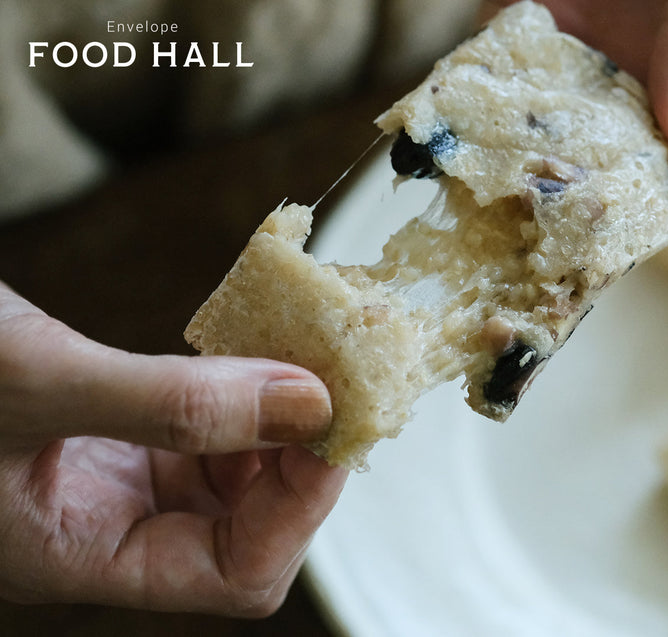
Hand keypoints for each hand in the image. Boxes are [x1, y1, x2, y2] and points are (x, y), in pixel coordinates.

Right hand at [0, 282, 345, 615]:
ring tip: (313, 350)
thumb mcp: (34, 384)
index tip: (334, 424)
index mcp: (85, 556)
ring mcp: (120, 478)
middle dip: (304, 455)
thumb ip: (172, 404)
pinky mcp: (121, 430)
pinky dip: (245, 386)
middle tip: (344, 376)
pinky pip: (209, 422)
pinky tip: (261, 344)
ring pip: (239, 468)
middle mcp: (114, 529)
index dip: (299, 511)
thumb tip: (307, 402)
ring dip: (282, 414)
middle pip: (254, 522)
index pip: (236, 574)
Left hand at [481, 0, 667, 232]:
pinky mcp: (541, 30)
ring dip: (549, 168)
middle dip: (624, 198)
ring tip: (526, 181)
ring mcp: (603, 58)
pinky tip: (477, 128)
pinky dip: (494, 111)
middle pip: (653, 169)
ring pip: (578, 142)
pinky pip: (516, 84)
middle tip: (591, 212)